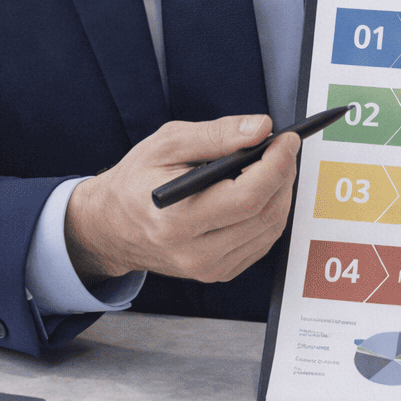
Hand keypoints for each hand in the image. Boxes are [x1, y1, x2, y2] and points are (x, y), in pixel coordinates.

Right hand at [64, 114, 298, 283]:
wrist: (113, 226)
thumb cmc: (137, 181)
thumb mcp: (167, 143)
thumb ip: (216, 135)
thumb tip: (261, 128)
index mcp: (178, 219)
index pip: (246, 197)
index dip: (276, 165)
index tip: (288, 140)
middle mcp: (196, 252)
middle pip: (265, 214)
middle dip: (283, 175)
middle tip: (283, 147)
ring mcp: (209, 268)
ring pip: (270, 229)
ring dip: (281, 193)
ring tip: (273, 165)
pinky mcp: (219, 272)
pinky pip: (262, 242)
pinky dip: (270, 213)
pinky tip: (261, 191)